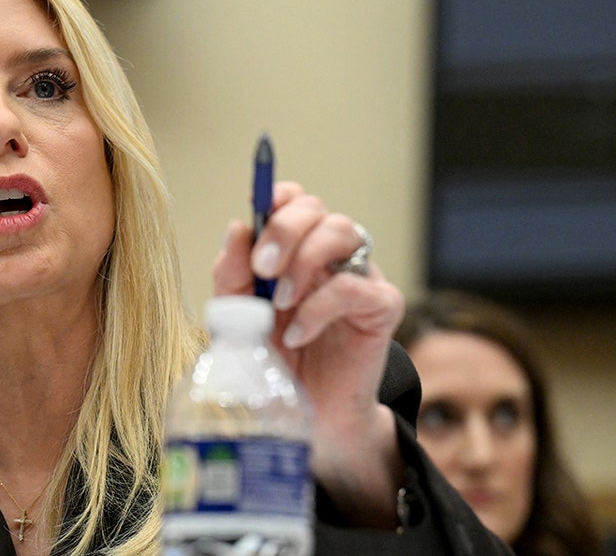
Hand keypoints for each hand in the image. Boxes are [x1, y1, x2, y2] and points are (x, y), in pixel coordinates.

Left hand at [212, 181, 405, 526]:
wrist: (310, 419)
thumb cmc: (276, 362)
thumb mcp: (238, 318)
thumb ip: (233, 276)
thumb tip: (238, 228)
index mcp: (294, 249)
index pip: (293, 200)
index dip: (276, 196)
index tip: (255, 212)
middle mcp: (330, 255)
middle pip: (316, 209)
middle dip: (284, 229)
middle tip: (262, 268)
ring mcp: (359, 275)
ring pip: (343, 231)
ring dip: (304, 260)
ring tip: (279, 302)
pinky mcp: (382, 308)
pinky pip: (356, 287)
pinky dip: (320, 306)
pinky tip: (298, 333)